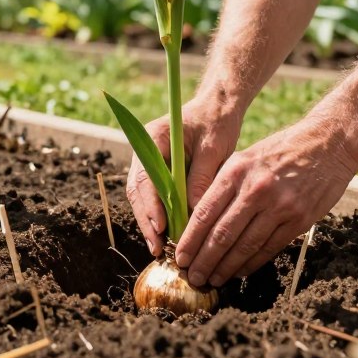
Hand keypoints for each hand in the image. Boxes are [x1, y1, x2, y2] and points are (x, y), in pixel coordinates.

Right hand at [126, 97, 242, 255]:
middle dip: (147, 221)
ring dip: (151, 223)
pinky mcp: (160, 172)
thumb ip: (201, 178)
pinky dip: (160, 216)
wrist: (218, 108)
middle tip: (157, 247)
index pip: (146, 176)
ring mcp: (150, 162)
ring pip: (143, 198)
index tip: (161, 226)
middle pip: (139, 191)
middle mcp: (145, 150)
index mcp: (153, 137)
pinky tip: (167, 237)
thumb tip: (194, 214)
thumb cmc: (216, 122)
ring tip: (160, 249)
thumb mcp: (213, 149)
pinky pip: (155, 197)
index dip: (151, 204)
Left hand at [173, 120, 356, 286]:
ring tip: (213, 279)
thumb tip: (198, 219)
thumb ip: (224, 184)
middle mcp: (255, 189)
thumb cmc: (281, 149)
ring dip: (226, 267)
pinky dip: (252, 263)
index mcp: (236, 171)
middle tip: (192, 276)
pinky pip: (270, 248)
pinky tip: (239, 272)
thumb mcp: (246, 157)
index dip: (190, 239)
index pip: (205, 212)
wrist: (328, 143)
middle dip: (204, 260)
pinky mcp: (299, 219)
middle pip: (222, 234)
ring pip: (245, 246)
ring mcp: (279, 206)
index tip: (179, 256)